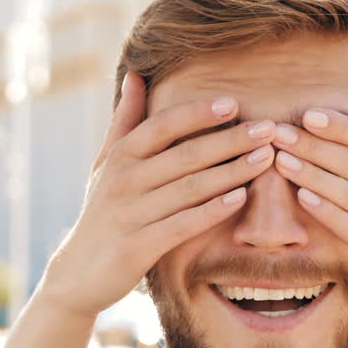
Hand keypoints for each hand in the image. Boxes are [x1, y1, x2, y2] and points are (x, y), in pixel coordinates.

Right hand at [38, 72, 278, 318]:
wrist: (78, 273)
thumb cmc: (102, 211)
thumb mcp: (106, 163)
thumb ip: (125, 120)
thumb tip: (135, 74)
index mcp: (119, 156)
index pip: (163, 125)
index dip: (198, 113)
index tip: (234, 103)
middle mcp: (123, 180)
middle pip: (185, 154)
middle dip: (231, 140)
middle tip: (269, 129)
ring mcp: (130, 214)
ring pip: (190, 188)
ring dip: (232, 172)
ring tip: (266, 158)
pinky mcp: (138, 247)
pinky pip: (183, 224)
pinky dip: (212, 210)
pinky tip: (240, 198)